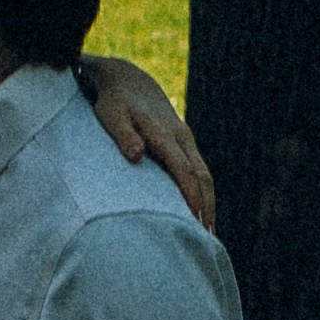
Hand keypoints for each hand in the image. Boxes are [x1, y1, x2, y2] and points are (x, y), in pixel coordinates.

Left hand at [80, 58, 215, 228]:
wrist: (129, 81)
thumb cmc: (115, 103)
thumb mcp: (111, 116)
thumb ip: (123, 135)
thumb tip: (135, 154)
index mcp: (164, 134)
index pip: (183, 169)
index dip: (191, 195)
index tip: (196, 220)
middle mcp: (180, 136)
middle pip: (201, 175)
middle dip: (206, 206)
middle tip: (208, 237)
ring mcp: (185, 139)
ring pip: (204, 173)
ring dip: (208, 202)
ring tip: (209, 232)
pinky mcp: (184, 143)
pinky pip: (199, 170)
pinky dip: (203, 192)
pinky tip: (201, 211)